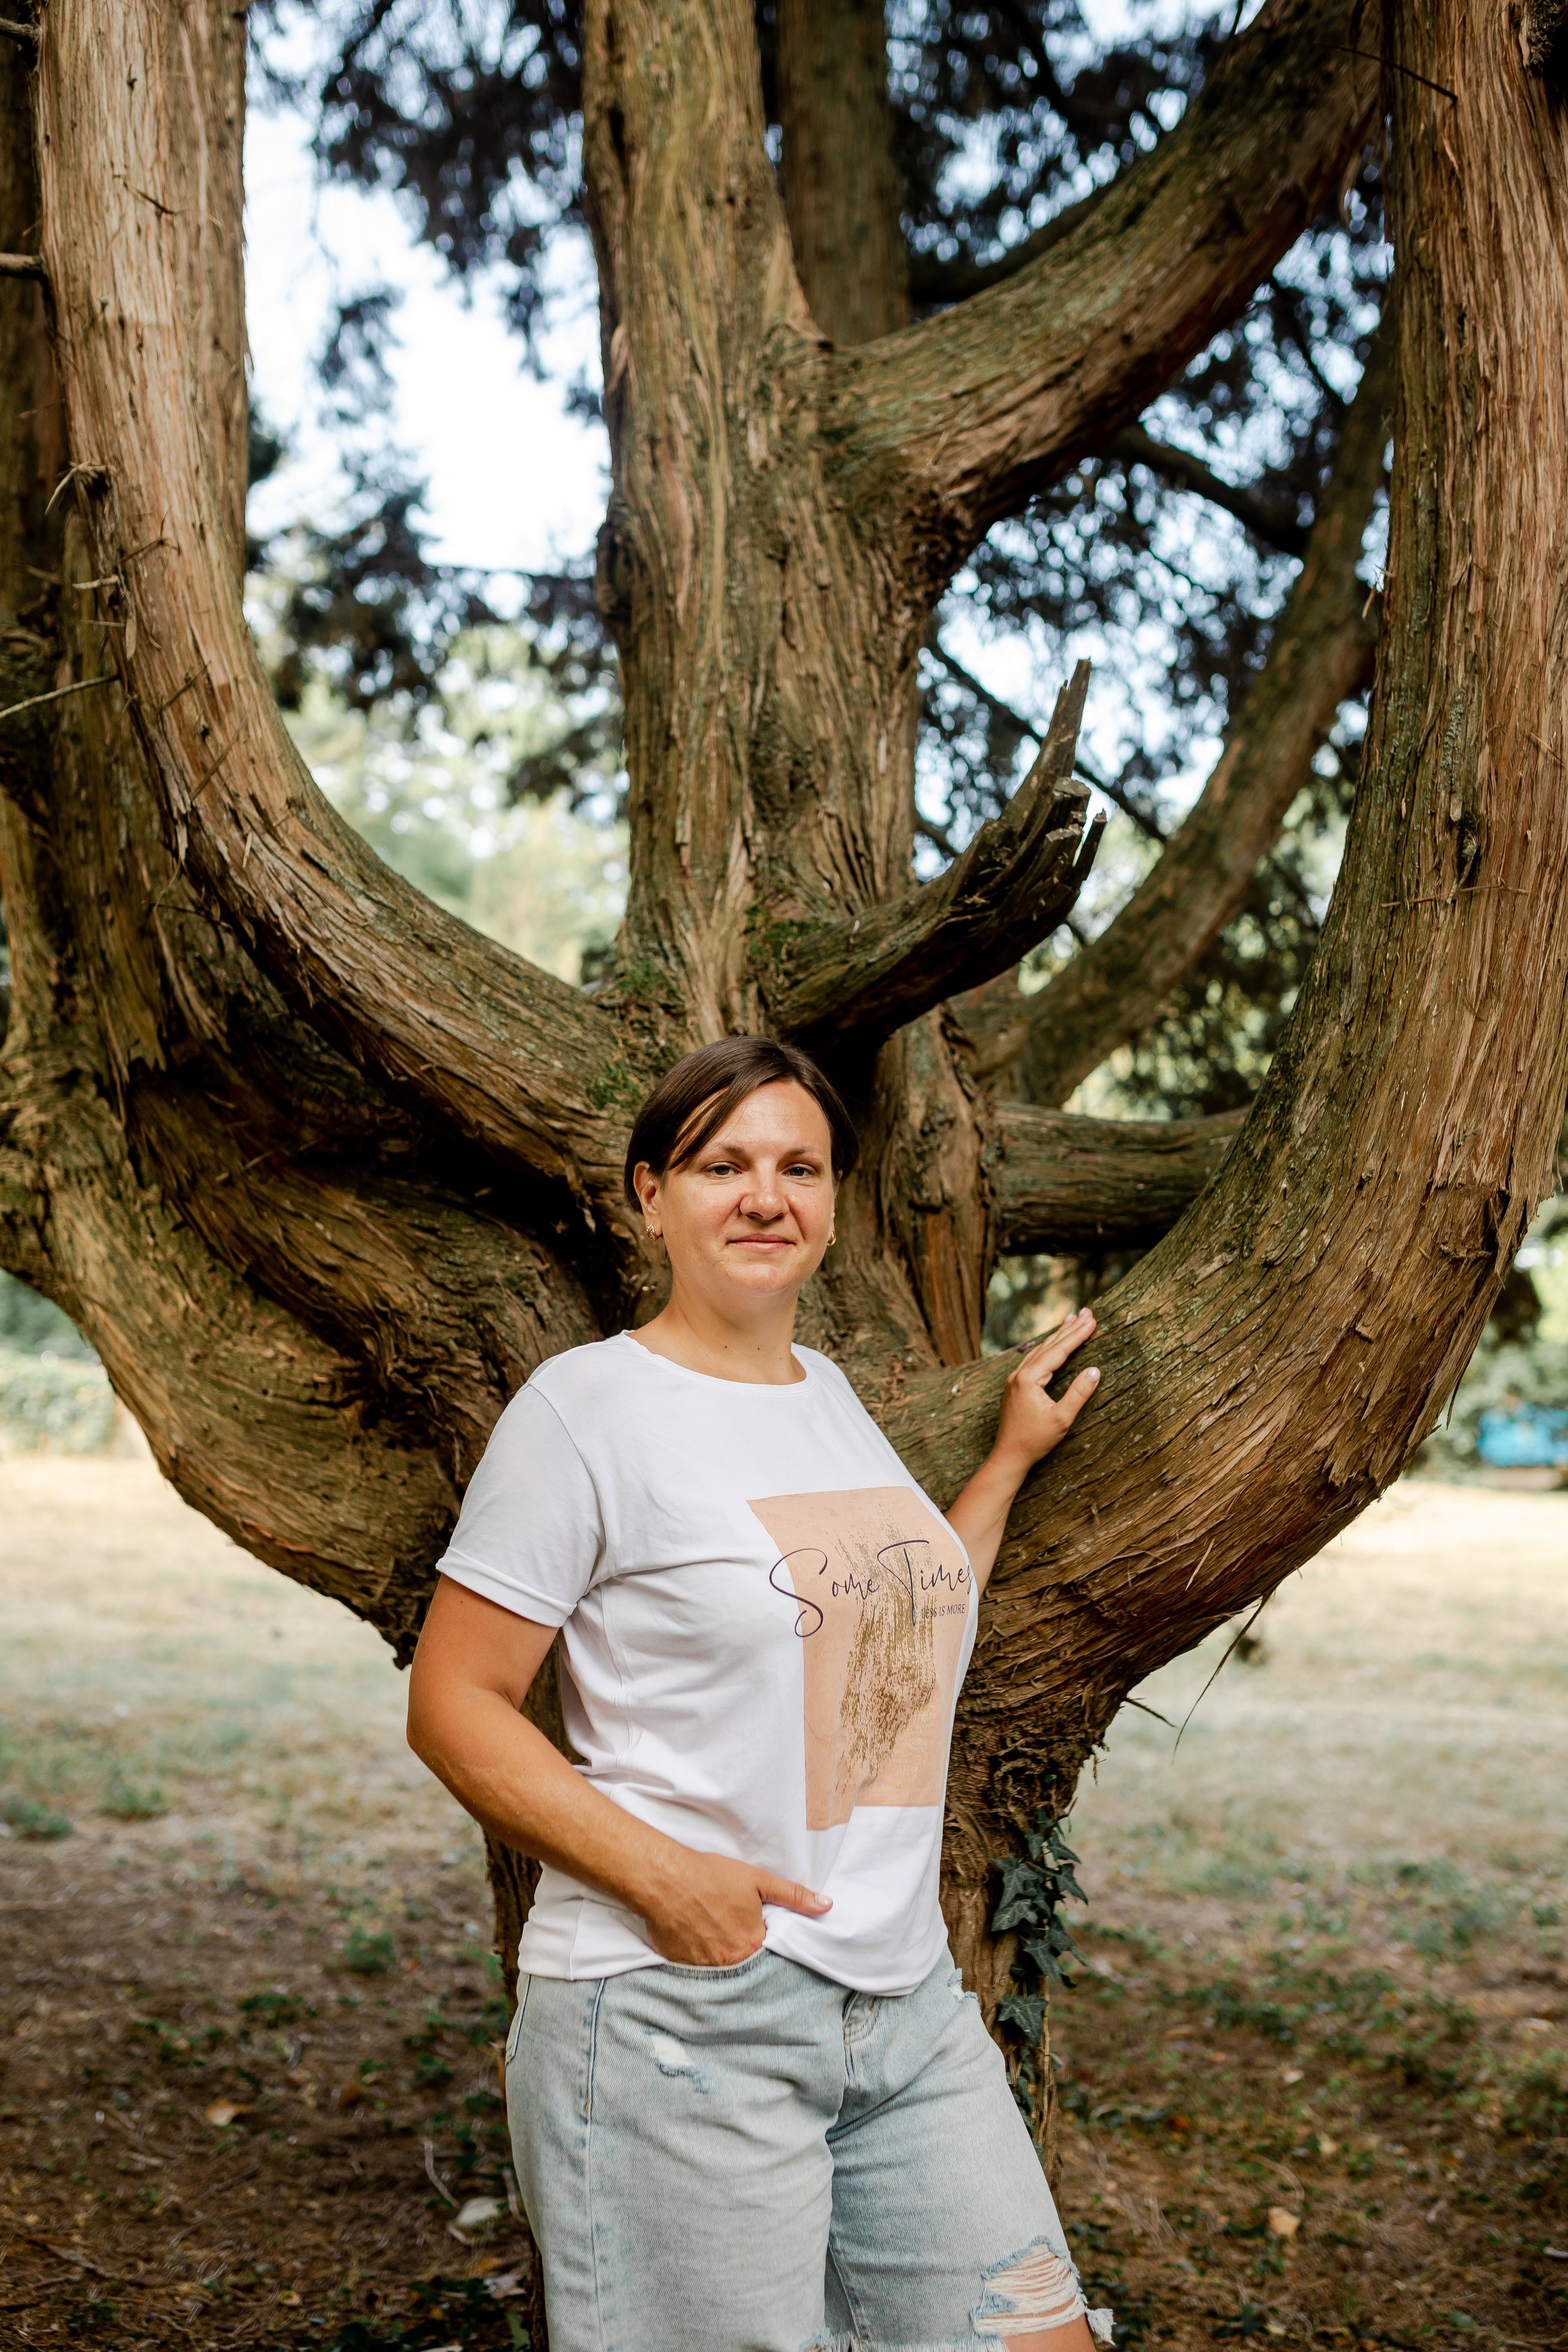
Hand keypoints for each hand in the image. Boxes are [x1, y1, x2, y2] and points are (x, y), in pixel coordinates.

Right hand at [637, 1847, 830, 1966]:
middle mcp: (729, 1963)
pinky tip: (697, 1940)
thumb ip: (793, 1896)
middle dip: (744, 1953)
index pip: (769, 1955)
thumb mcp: (758, 1881)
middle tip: (735, 1932)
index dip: (767, 1945)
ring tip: (716, 1936)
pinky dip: (700, 1959)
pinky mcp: (680, 1966)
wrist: (665, 1879)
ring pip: (721, 1970)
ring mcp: (703, 1968)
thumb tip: (827, 1906)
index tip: (762, 1935)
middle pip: (745, 1965)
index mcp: (751, 1945)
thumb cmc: (711, 1876)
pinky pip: (697, 1970)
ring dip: (722, 1957)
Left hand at [992, 1307, 1100, 1475]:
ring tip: (1071, 1320)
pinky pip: (1034, 1360)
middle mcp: (1019, 1374)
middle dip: (1069, 1329)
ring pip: (1040, 1351)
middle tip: (1086, 1312)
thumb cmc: (1035, 1440)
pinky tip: (1052, 1344)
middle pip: (1048, 1346)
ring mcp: (1015, 1379)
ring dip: (1057, 1336)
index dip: (1077, 1335)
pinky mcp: (1015, 1386)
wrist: (1008, 1455)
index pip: (1058, 1351)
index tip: (1092, 1320)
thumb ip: (1078, 1393)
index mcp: (1029, 1378)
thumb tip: (1095, 1370)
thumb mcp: (1062, 1419)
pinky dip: (1047, 1349)